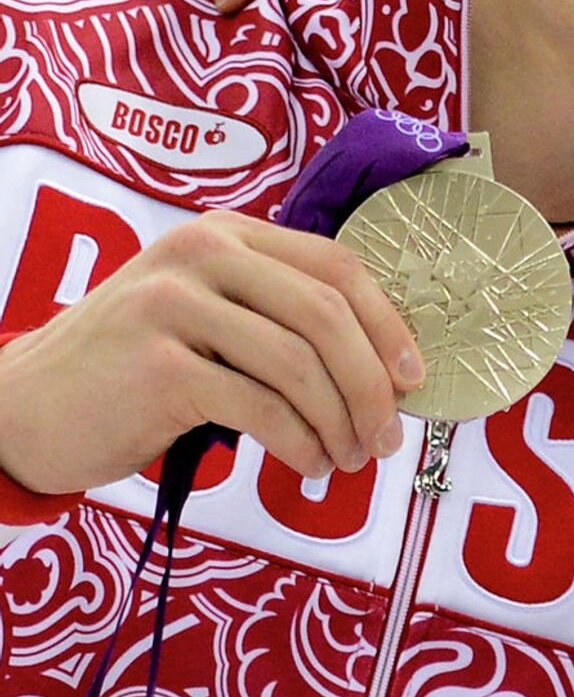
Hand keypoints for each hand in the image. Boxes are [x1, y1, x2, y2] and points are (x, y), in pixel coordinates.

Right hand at [0, 215, 424, 493]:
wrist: (26, 404)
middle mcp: (203, 253)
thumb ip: (273, 314)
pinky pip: (261, 408)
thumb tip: (381, 365)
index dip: (386, 323)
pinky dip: (299, 444)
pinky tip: (307, 464)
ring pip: (299, 364)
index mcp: (226, 232)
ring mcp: (176, 306)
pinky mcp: (160, 367)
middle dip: (371, 381)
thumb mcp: (202, 310)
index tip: (413, 376)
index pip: (336, 265)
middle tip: (387, 435)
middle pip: (327, 312)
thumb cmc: (131, 366)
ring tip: (348, 460)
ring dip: (339, 422)